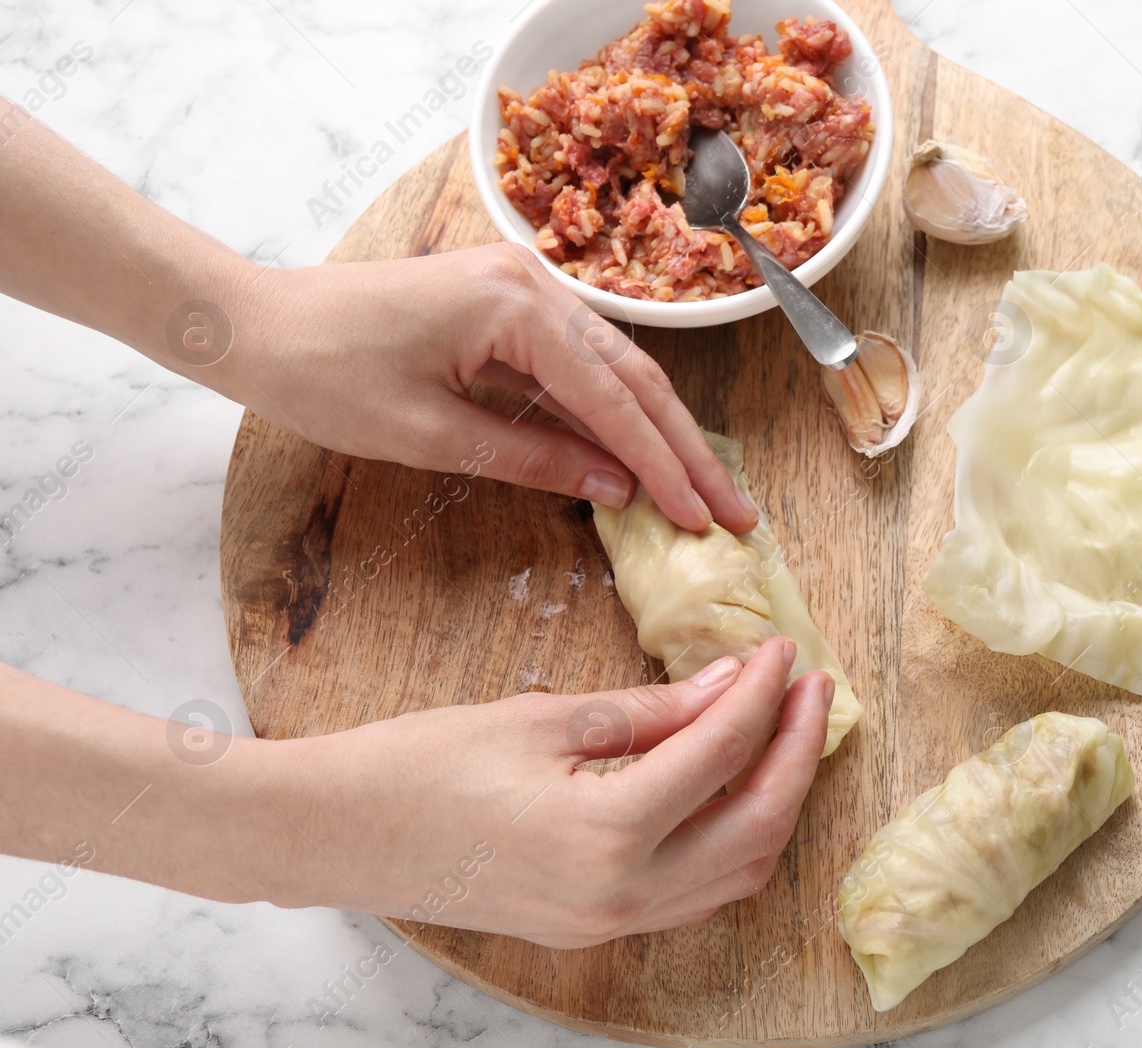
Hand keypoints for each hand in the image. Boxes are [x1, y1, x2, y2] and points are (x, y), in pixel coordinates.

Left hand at [220, 244, 757, 533]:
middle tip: (736, 512)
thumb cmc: (324, 377)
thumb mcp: (429, 436)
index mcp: (515, 305)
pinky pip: (577, 366)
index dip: (663, 467)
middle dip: (686, 451)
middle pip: (634, 379)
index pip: (613, 399)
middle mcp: (533, 283)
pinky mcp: (507, 305)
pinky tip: (643, 456)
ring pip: (615, 371)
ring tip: (707, 491)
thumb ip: (532, 460)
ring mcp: (523, 288)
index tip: (704, 520)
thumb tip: (617, 491)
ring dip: (660, 434)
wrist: (254, 323)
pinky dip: (612, 415)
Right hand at [264, 637, 830, 945]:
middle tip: (812, 689)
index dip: (763, 694)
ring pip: (737, 873)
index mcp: (606, 834)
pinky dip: (731, 840)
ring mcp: (609, 924)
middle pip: (757, 828)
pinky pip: (695, 893)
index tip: (781, 650)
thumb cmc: (419, 764)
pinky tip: (732, 788)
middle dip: (798, 753)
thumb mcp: (542, 719)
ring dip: (774, 801)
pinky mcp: (593, 930)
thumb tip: (731, 683)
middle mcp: (620, 896)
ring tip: (786, 733)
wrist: (334, 835)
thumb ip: (650, 711)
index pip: (722, 754)